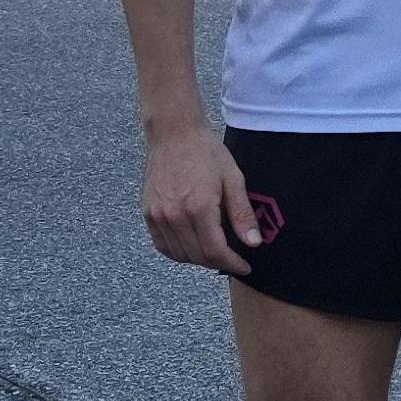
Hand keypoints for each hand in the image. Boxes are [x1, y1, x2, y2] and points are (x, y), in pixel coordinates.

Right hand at [142, 123, 261, 274]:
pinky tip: (192, 245)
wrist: (174, 133)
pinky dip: (178, 252)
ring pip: (179, 255)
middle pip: (197, 257)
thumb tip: (253, 243)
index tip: (244, 266)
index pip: (215, 252)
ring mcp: (157, 215)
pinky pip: (162, 245)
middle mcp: (174, 215)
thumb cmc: (205, 152)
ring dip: (198, 260)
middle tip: (233, 259)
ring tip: (214, 251)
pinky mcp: (148, 213)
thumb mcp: (233, 179)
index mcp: (199, 207)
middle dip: (218, 263)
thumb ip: (242, 214)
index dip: (232, 263)